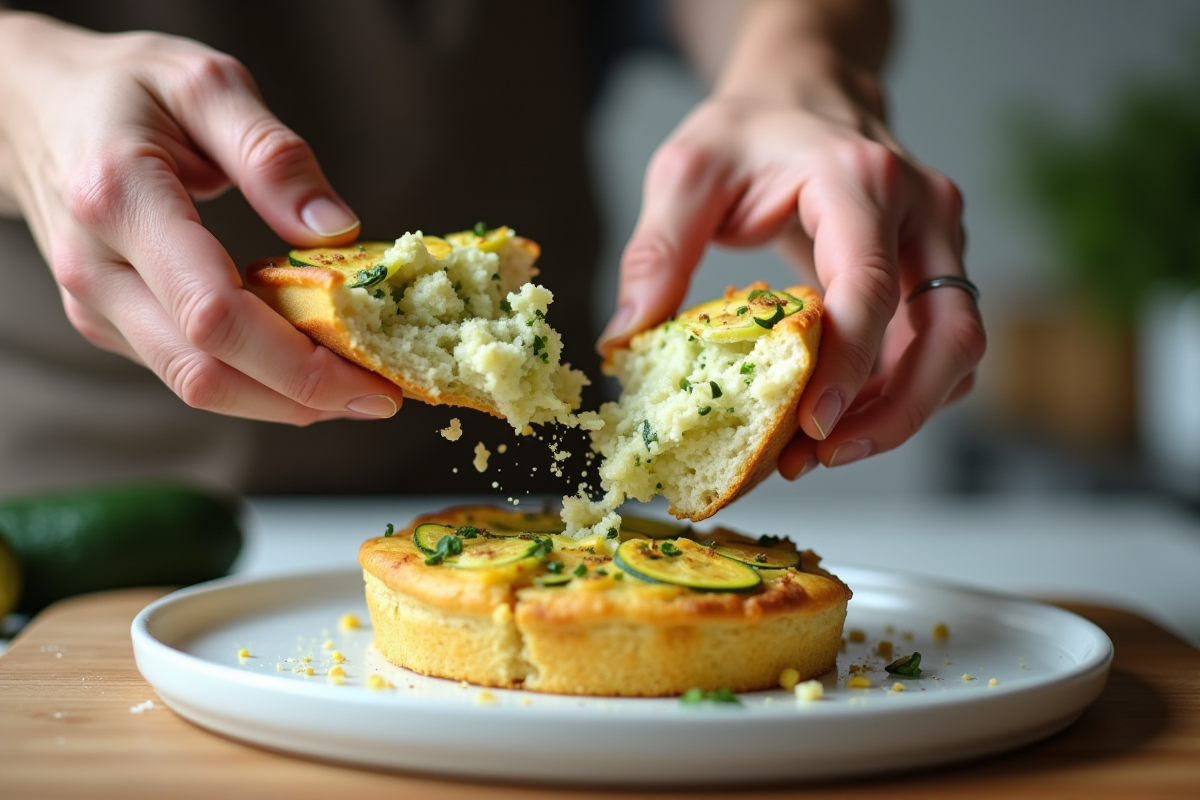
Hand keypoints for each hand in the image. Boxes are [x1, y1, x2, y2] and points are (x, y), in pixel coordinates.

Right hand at [0, 13, 403, 422]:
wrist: (32, 108)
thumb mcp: (205, 84)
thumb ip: (272, 154)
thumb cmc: (123, 90)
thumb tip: (335, 228)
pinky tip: (307, 366)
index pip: (212, 312)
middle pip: (206, 371)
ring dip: (282, 401)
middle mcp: (98, 269)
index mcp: (120, 199)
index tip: (371, 377)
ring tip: (356, 389)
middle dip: (302, 397)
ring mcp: (97, 305)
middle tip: (382, 397)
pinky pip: (188, 369)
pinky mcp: (109, 322)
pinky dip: (254, 381)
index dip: (298, 362)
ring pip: (196, 385)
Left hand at [600, 37, 984, 476]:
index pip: (871, 288)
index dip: (847, 368)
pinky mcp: (933, 271)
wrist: (805, 92)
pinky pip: (936, 350)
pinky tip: (838, 418)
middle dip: (893, 414)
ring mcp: (939, 243)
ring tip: (818, 453)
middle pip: (948, 335)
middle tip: (820, 457)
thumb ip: (658, 248)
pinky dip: (897, 395)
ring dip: (898, 415)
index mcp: (862, 181)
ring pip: (954, 352)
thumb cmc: (751, 128)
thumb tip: (626, 336)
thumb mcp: (688, 170)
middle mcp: (923, 212)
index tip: (810, 427)